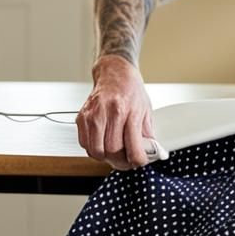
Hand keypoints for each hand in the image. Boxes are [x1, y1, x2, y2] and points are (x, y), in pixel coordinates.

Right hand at [77, 55, 154, 169]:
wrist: (114, 73)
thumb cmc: (131, 90)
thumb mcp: (146, 110)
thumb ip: (147, 134)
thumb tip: (152, 153)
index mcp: (129, 111)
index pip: (132, 146)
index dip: (137, 161)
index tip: (139, 162)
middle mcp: (110, 112)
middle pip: (112, 151)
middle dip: (121, 162)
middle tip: (126, 161)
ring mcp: (93, 114)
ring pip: (96, 150)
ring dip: (105, 157)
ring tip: (114, 154)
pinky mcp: (82, 117)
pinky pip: (85, 143)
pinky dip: (93, 149)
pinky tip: (102, 143)